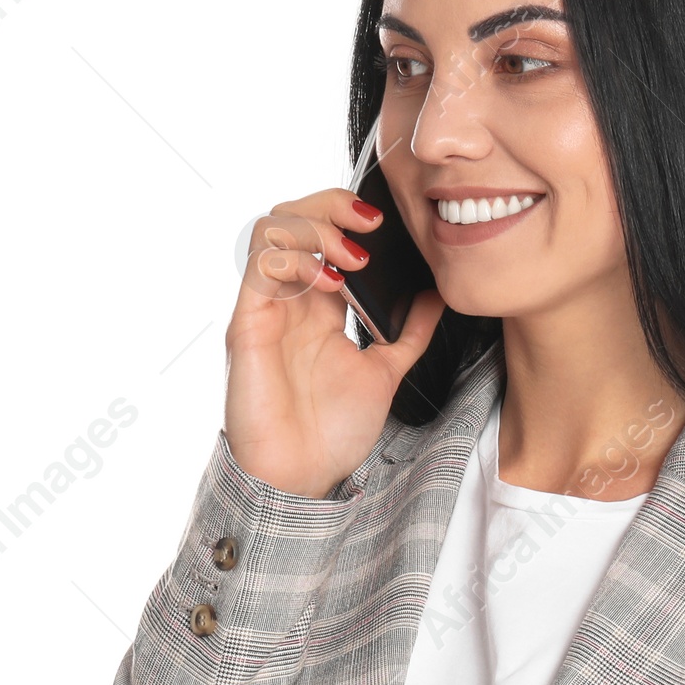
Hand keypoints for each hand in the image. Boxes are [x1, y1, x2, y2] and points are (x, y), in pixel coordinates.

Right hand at [224, 189, 443, 496]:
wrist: (300, 479)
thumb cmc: (330, 433)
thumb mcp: (385, 372)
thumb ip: (409, 333)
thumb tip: (436, 294)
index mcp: (318, 306)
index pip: (324, 234)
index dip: (351, 216)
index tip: (390, 223)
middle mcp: (289, 300)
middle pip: (294, 216)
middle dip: (332, 204)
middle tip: (373, 223)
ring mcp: (266, 308)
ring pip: (272, 227)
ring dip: (316, 226)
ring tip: (355, 257)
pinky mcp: (247, 324)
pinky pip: (260, 266)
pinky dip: (297, 259)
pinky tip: (332, 285)